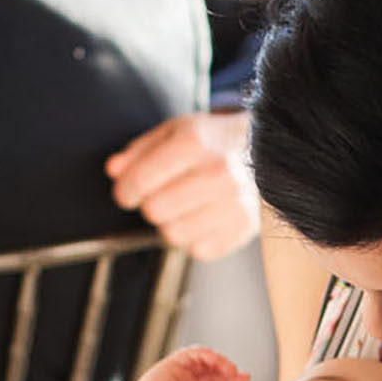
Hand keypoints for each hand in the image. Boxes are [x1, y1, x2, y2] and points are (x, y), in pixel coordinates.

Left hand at [107, 110, 258, 256]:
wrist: (266, 150)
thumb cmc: (215, 140)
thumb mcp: (176, 130)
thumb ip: (140, 150)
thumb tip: (114, 171)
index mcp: (196, 142)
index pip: (141, 182)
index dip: (126, 190)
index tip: (127, 192)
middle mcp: (219, 172)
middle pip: (155, 211)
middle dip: (150, 205)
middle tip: (161, 194)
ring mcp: (235, 202)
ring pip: (174, 235)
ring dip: (171, 224)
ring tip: (184, 206)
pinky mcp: (245, 227)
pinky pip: (199, 250)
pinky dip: (195, 238)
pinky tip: (204, 217)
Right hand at [128, 347, 250, 380]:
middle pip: (210, 375)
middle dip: (229, 376)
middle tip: (244, 379)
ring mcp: (178, 374)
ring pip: (205, 362)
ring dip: (222, 365)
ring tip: (235, 374)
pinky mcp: (174, 364)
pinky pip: (196, 353)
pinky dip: (213, 357)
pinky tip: (225, 367)